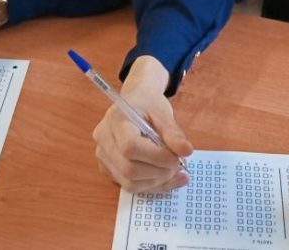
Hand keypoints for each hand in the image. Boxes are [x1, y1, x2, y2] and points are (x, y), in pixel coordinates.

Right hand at [93, 55, 193, 192]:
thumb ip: (173, 133)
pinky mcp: (108, 170)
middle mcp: (104, 140)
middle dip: (159, 172)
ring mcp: (103, 157)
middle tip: (179, 166)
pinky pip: (130, 186)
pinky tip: (168, 178)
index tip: (177, 158)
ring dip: (157, 182)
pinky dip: (152, 185)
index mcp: (116, 120)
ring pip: (130, 183)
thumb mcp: (163, 113)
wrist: (135, 102)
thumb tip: (186, 151)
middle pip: (129, 169)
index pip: (130, 147)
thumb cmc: (148, 105)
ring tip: (176, 172)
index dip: (156, 157)